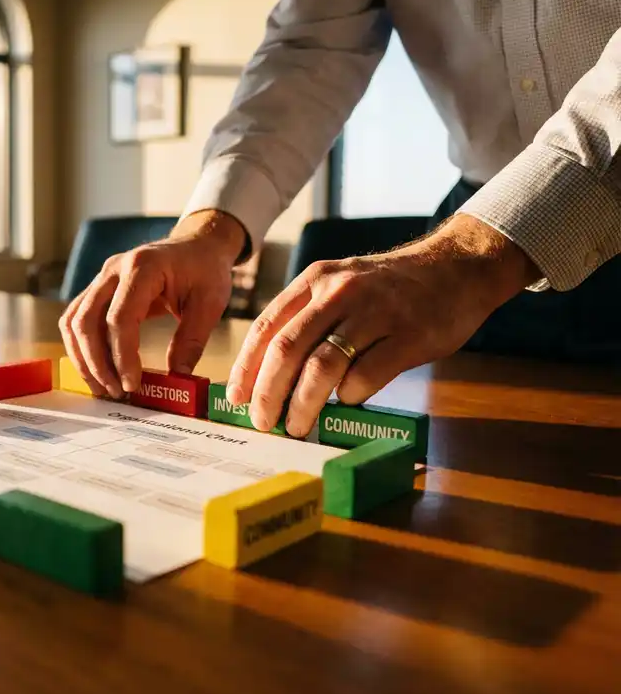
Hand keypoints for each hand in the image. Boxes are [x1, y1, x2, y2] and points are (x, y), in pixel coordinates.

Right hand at [59, 211, 245, 397]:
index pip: (119, 318)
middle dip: (96, 363)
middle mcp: (113, 270)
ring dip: (83, 358)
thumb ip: (192, 339)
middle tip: (116, 392)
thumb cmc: (205, 270)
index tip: (133, 384)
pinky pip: (77, 319)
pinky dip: (81, 347)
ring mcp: (101, 278)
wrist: (197, 244)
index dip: (122, 356)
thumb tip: (177, 377)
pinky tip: (97, 369)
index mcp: (143, 267)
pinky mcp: (98, 289)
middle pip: (86, 321)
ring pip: (73, 322)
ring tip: (103, 387)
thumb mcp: (210, 303)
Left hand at [227, 214, 541, 436]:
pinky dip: (350, 396)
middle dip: (268, 393)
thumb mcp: (340, 285)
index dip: (246, 367)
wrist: (456, 267)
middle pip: (288, 349)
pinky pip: (367, 375)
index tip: (236, 398)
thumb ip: (309, 320)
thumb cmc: (389, 288)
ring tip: (298, 426)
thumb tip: (271, 377)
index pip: (267, 327)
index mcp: (315, 280)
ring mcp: (375, 312)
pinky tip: (348, 402)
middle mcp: (339, 292)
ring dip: (304, 404)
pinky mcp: (409, 335)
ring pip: (323, 366)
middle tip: (263, 422)